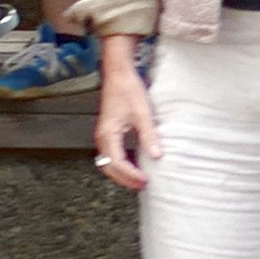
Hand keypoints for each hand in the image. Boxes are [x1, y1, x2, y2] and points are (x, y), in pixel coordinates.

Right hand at [88, 41, 156, 190]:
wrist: (119, 73)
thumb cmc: (128, 89)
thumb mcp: (143, 113)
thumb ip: (149, 135)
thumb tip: (157, 156)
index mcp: (108, 134)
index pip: (116, 163)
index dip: (130, 175)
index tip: (145, 181)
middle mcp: (102, 137)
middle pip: (109, 167)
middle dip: (124, 179)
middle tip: (142, 185)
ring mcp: (104, 135)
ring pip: (108, 163)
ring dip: (122, 173)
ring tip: (139, 180)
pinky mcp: (108, 132)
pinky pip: (111, 154)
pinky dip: (120, 164)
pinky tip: (134, 166)